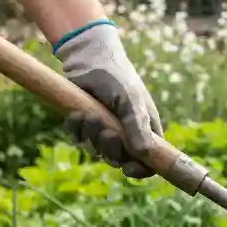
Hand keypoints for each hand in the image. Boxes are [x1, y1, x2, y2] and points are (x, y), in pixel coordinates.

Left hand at [53, 20, 162, 178]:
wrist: (88, 57)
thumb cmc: (117, 76)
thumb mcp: (130, 100)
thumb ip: (137, 126)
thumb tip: (145, 154)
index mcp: (146, 129)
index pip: (150, 161)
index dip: (141, 169)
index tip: (128, 169)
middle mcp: (127, 134)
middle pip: (120, 160)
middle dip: (111, 150)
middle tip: (106, 133)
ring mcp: (105, 130)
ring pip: (97, 151)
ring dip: (91, 136)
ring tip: (89, 115)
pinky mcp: (85, 125)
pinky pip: (79, 139)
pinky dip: (76, 130)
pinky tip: (76, 114)